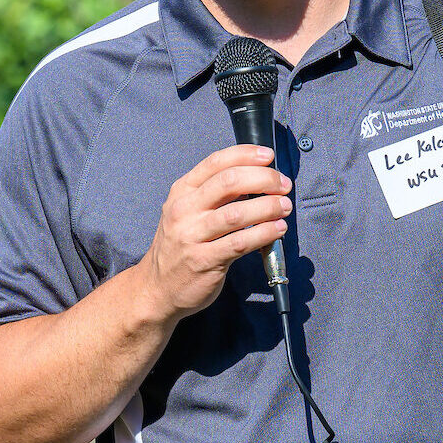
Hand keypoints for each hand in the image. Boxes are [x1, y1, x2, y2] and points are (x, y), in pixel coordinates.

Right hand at [135, 144, 291, 323]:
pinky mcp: (204, 260)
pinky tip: (277, 229)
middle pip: (229, 182)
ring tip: (284, 207)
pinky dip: (264, 233)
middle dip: (264, 179)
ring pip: (237, 213)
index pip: (216, 162)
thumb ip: (215, 194)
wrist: (157, 288)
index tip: (269, 157)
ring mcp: (192, 236)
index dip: (246, 155)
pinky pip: (240, 243)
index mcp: (182, 191)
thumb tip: (257, 179)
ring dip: (268, 207)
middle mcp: (184, 210)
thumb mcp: (187, 212)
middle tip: (283, 185)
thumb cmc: (180, 246)